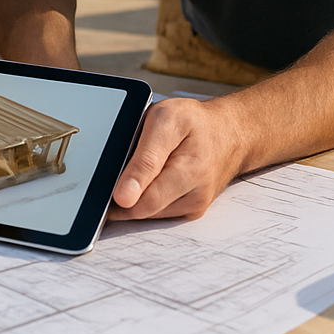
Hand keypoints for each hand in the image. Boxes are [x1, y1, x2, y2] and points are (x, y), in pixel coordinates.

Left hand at [108, 97, 246, 220]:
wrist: (229, 133)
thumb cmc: (194, 122)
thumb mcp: (164, 121)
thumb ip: (144, 160)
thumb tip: (123, 197)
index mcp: (189, 170)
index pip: (144, 201)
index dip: (118, 196)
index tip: (105, 189)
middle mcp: (195, 195)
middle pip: (143, 209)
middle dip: (125, 191)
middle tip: (122, 165)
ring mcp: (195, 206)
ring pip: (148, 212)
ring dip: (136, 194)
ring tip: (142, 166)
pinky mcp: (192, 211)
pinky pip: (158, 211)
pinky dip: (147, 196)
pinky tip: (152, 177)